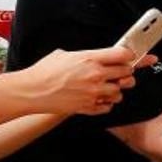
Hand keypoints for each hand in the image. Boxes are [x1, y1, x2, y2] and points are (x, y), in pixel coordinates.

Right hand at [21, 47, 156, 115]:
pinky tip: (98, 99)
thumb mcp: (65, 54)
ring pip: (120, 93)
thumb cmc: (44, 72)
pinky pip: (108, 107)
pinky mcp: (88, 107)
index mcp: (90, 59)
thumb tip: (95, 56)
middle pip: (127, 73)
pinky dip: (106, 104)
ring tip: (106, 87)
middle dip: (126, 72)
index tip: (128, 57)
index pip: (123, 54)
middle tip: (119, 73)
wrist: (31, 91)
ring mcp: (93, 93)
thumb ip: (85, 56)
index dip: (129, 55)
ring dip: (116, 90)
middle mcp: (95, 76)